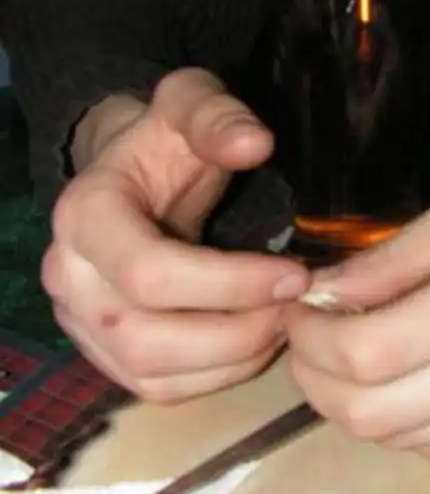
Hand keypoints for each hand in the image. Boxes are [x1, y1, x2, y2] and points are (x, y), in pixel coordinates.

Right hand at [43, 68, 310, 402]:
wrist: (132, 175)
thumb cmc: (167, 142)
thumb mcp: (190, 104)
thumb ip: (217, 115)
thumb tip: (255, 144)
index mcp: (85, 215)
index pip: (149, 273)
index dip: (230, 283)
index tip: (294, 272)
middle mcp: (69, 278)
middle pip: (146, 338)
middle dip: (236, 331)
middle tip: (296, 305)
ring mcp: (81, 323)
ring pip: (152, 375)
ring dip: (232, 359)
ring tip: (284, 321)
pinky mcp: (105, 353)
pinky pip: (159, 390)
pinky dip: (217, 377)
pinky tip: (257, 341)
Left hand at [285, 182, 429, 457]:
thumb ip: (391, 258)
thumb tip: (320, 295)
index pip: (369, 351)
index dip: (311, 338)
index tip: (298, 309)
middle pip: (372, 412)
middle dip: (315, 378)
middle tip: (306, 337)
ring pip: (399, 438)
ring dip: (349, 402)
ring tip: (345, 353)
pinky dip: (397, 418)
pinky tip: (395, 377)